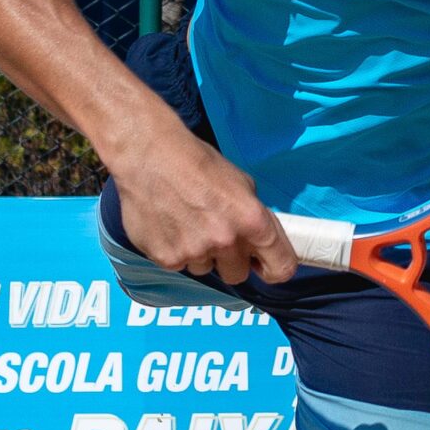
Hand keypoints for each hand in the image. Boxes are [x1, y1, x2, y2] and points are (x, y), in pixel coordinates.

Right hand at [106, 121, 296, 286]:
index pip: (281, 267)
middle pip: (238, 275)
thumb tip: (257, 241)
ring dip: (199, 253)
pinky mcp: (166, 258)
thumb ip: (252, 217)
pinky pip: (178, 265)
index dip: (273, 269)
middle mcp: (226, 241)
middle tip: (215, 235)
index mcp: (252, 221)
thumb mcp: (241, 183)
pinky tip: (168, 224)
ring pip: (205, 269)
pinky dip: (174, 250)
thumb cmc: (196, 162)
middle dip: (230, 260)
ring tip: (185, 221)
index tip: (262, 265)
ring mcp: (195, 252)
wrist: (148, 154)